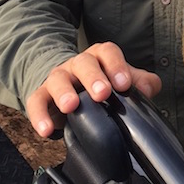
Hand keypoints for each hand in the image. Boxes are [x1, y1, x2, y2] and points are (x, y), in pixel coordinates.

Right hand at [26, 41, 161, 136]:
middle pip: (84, 63)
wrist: (70, 84)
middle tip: (102, 93)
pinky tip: (46, 130)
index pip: (108, 53)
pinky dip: (39, 115)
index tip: (124, 84)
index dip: (116, 66)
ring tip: (71, 106)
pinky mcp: (42, 94)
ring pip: (58, 79)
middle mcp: (78, 63)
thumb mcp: (122, 79)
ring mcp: (59, 77)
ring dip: (64, 93)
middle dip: (93, 78)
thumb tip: (147, 90)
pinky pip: (36, 101)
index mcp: (100, 56)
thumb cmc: (102, 82)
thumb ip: (141, 82)